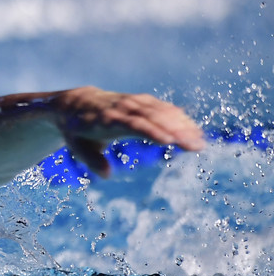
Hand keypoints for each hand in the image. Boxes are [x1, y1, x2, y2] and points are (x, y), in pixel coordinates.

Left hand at [53, 87, 204, 177]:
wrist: (76, 102)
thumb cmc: (77, 130)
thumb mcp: (77, 146)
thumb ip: (91, 160)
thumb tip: (106, 174)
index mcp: (106, 119)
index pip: (133, 124)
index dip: (152, 131)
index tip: (170, 141)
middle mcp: (123, 107)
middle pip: (153, 117)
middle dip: (176, 130)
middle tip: (197, 146)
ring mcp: (134, 102)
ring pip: (161, 110)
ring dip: (182, 124)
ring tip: (200, 141)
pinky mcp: (142, 100)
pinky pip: (162, 107)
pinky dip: (178, 117)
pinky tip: (193, 130)